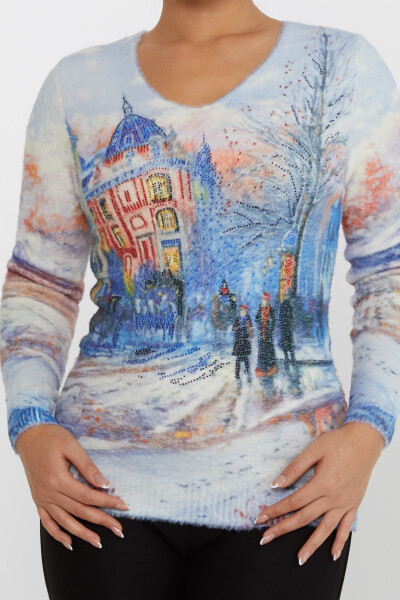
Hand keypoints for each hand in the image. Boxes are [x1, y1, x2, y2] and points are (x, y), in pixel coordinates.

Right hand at [15, 423, 129, 549]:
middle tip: (119, 529)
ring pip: (64, 521)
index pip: (88, 496)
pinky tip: (69, 542)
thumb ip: (88, 467)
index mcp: (58, 479)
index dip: (107, 502)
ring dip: (82, 534)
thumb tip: (104, 484)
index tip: (123, 506)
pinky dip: (57, 534)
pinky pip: (47, 522)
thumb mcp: (72, 446)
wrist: (29, 436)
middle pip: (79, 511)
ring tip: (98, 542)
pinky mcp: (38, 499)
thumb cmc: (51, 437)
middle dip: (101, 521)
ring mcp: (42, 498)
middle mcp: (49, 492)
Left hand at [255, 422, 384, 563]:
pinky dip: (340, 542)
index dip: (275, 511)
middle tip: (266, 539)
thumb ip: (294, 468)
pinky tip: (332, 554)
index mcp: (322, 483)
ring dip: (311, 545)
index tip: (261, 518)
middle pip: (304, 518)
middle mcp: (334, 497)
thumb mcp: (313, 449)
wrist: (365, 441)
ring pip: (325, 529)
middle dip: (283, 529)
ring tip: (299, 559)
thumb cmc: (339, 442)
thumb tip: (276, 484)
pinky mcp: (354, 504)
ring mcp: (345, 503)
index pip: (293, 502)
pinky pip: (346, 527)